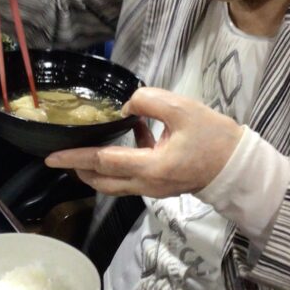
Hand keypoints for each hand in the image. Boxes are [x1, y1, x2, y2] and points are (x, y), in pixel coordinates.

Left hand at [45, 87, 243, 197]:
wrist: (238, 166)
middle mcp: (147, 184)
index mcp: (151, 167)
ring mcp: (154, 189)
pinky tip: (130, 137)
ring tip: (83, 152)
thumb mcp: (182, 109)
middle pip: (103, 181)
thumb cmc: (213, 137)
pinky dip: (119, 164)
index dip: (75, 157)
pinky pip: (131, 179)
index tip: (51, 157)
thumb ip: (148, 101)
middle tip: (60, 157)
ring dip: (96, 169)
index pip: (103, 161)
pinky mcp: (161, 186)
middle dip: (79, 169)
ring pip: (114, 184)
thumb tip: (125, 107)